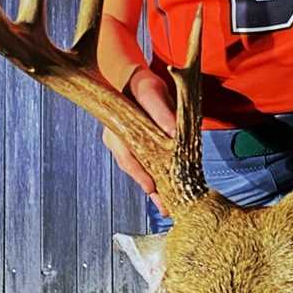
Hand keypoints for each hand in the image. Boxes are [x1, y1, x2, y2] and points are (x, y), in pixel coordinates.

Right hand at [103, 67, 177, 212]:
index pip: (128, 157)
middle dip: (151, 191)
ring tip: (168, 208)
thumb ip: (162, 113)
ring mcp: (126, 147)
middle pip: (135, 170)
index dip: (140, 174)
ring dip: (154, 190)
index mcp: (117, 129)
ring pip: (140, 172)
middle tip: (166, 209)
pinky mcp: (137, 149)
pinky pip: (146, 167)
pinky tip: (167, 192)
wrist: (135, 82)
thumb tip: (175, 135)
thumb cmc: (142, 86)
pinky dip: (156, 179)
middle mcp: (117, 142)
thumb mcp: (152, 93)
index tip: (152, 189)